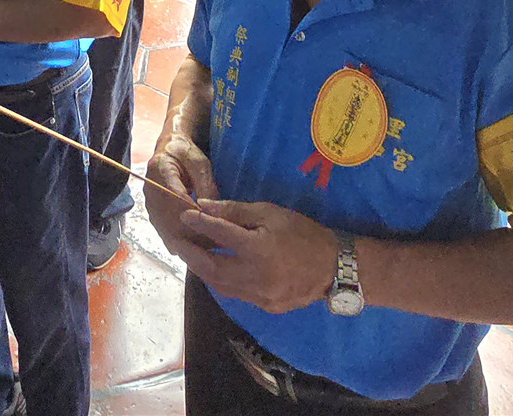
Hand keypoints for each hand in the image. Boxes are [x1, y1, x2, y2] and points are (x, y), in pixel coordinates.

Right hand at [146, 130, 219, 258]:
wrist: (169, 150)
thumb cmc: (186, 155)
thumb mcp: (200, 164)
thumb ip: (205, 185)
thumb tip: (211, 212)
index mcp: (160, 169)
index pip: (175, 195)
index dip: (193, 212)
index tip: (211, 223)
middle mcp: (150, 188)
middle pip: (169, 218)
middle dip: (192, 231)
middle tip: (214, 242)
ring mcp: (149, 203)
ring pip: (166, 229)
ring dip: (186, 241)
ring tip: (208, 249)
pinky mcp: (153, 214)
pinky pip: (165, 232)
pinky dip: (180, 242)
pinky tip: (195, 249)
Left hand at [176, 199, 338, 313]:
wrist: (334, 266)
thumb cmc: (302, 233)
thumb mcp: (269, 213)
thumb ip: (234, 212)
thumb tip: (203, 207)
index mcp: (258, 249)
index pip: (219, 234)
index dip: (199, 223)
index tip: (184, 215)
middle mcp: (256, 277)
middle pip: (211, 267)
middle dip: (191, 254)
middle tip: (177, 241)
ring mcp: (260, 296)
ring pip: (220, 285)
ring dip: (203, 270)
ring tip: (192, 255)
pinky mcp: (265, 307)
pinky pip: (236, 294)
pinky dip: (222, 280)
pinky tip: (216, 269)